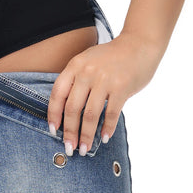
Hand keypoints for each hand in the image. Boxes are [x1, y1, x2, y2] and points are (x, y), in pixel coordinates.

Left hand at [48, 32, 162, 154]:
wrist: (139, 44)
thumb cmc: (112, 57)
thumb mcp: (88, 61)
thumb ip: (76, 80)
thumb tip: (66, 112)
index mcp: (75, 65)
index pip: (57, 94)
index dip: (53, 114)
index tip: (53, 130)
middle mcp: (87, 72)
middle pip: (72, 108)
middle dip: (69, 132)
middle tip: (69, 148)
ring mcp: (104, 80)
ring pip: (90, 115)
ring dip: (86, 135)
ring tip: (84, 148)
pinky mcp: (121, 87)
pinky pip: (111, 114)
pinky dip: (107, 128)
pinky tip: (105, 137)